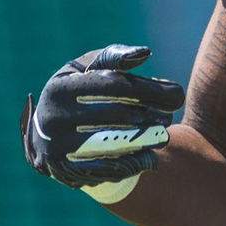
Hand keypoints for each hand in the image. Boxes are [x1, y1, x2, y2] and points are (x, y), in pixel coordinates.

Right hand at [21, 44, 184, 200]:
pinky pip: (105, 170)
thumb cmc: (80, 91)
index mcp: (61, 87)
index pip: (114, 85)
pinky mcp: (65, 171)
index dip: (150, 90)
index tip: (177, 95)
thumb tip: (144, 53)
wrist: (48, 132)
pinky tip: (150, 158)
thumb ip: (115, 57)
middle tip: (169, 119)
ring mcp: (57, 148)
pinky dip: (132, 164)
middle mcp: (54, 118)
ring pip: (112, 145)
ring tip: (163, 137)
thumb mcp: (89, 68)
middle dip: (150, 116)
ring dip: (144, 141)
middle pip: (115, 116)